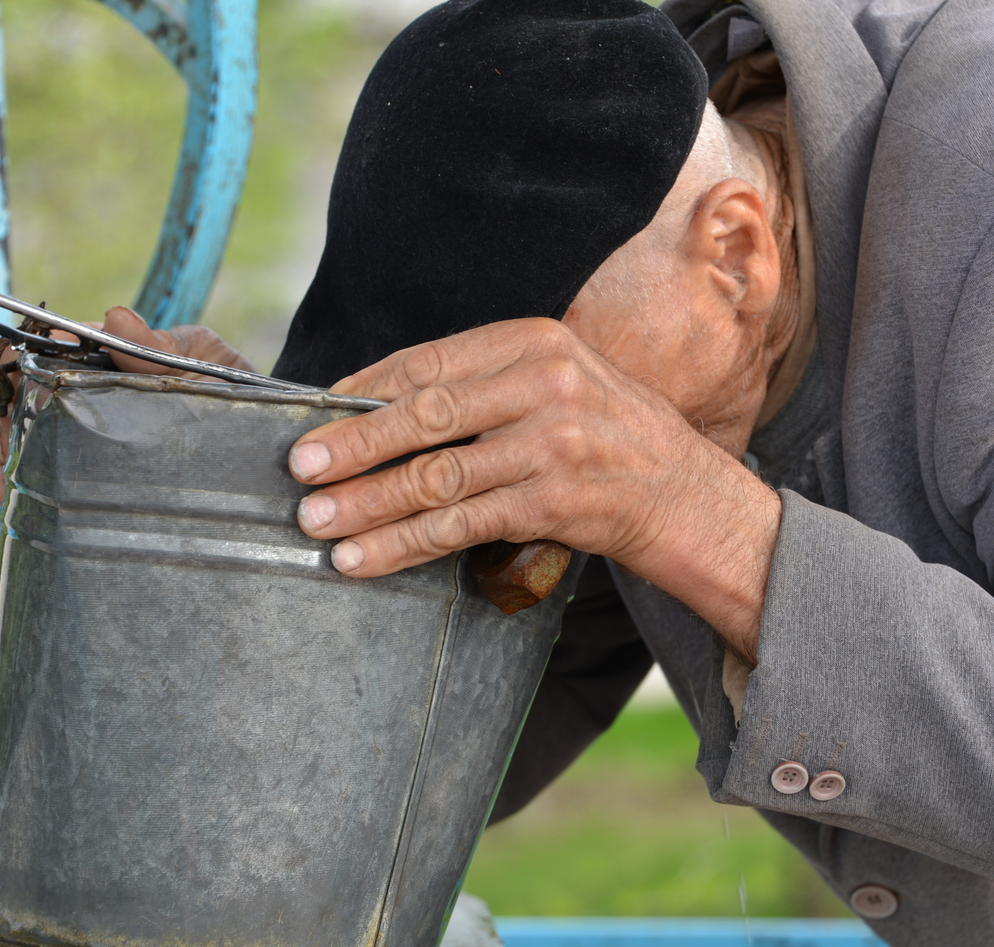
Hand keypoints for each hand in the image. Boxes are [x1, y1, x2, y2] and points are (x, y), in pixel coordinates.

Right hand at [0, 307, 253, 505]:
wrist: (271, 442)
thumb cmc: (237, 390)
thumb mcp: (206, 362)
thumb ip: (161, 349)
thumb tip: (115, 317)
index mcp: (113, 357)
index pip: (50, 348)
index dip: (24, 360)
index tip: (19, 378)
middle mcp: (93, 393)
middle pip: (25, 395)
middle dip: (7, 410)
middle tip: (7, 434)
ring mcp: (91, 434)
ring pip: (26, 434)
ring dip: (6, 446)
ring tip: (5, 466)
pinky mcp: (94, 474)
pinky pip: (46, 474)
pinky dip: (20, 480)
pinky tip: (10, 491)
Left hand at [288, 319, 781, 658]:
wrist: (696, 500)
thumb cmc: (618, 442)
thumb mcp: (565, 384)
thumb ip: (492, 386)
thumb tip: (386, 408)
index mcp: (539, 340)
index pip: (430, 359)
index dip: (364, 387)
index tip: (314, 412)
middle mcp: (545, 383)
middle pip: (424, 413)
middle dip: (352, 444)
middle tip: (298, 467)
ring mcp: (552, 444)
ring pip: (434, 476)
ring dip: (365, 504)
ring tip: (315, 522)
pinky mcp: (554, 503)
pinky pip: (458, 526)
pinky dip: (400, 545)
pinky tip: (360, 558)